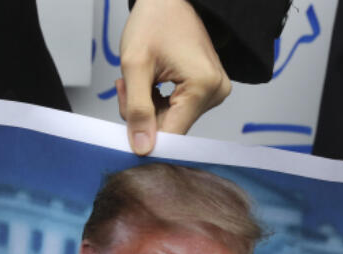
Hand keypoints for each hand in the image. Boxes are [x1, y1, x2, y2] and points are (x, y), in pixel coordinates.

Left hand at [116, 0, 230, 154]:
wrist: (169, 0)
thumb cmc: (154, 21)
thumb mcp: (135, 65)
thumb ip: (136, 110)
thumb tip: (142, 149)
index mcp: (203, 86)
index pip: (173, 134)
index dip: (145, 134)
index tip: (126, 119)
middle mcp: (215, 92)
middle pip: (172, 128)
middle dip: (143, 114)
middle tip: (126, 86)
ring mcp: (214, 92)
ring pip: (173, 121)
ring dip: (149, 107)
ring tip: (140, 79)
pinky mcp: (208, 90)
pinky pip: (179, 111)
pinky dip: (159, 102)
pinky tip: (152, 82)